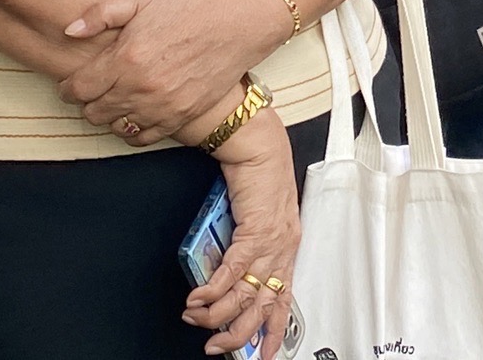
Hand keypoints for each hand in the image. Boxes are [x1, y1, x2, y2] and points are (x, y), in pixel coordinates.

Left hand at [59, 0, 271, 142]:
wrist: (236, 25)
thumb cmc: (187, 8)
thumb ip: (100, 14)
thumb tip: (69, 31)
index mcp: (126, 58)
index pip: (78, 88)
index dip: (69, 87)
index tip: (72, 83)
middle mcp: (140, 88)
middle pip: (93, 112)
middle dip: (87, 102)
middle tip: (94, 90)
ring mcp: (161, 107)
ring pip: (114, 127)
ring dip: (108, 116)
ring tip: (114, 100)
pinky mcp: (179, 118)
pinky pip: (141, 137)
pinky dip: (131, 130)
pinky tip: (134, 114)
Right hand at [185, 110, 299, 357]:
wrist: (259, 145)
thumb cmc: (260, 175)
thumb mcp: (257, 217)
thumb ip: (246, 245)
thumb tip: (222, 271)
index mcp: (287, 248)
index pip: (283, 300)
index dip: (272, 331)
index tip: (263, 355)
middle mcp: (282, 249)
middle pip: (261, 306)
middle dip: (236, 333)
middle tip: (215, 345)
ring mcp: (270, 242)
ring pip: (244, 294)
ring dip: (216, 313)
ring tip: (195, 318)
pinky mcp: (254, 230)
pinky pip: (232, 271)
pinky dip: (213, 289)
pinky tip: (198, 298)